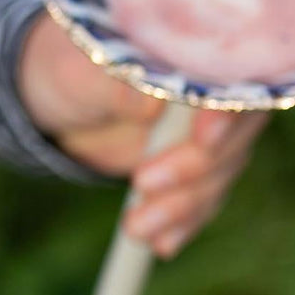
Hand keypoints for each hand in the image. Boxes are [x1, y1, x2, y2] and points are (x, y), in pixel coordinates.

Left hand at [18, 12, 267, 257]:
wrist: (60, 98)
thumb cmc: (68, 70)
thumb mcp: (78, 75)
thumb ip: (115, 83)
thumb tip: (150, 100)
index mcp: (194, 49)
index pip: (231, 77)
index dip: (224, 110)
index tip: (204, 140)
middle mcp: (215, 88)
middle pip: (235, 131)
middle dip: (194, 167)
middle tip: (143, 185)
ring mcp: (212, 129)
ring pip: (220, 171)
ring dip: (184, 205)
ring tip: (137, 228)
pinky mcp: (199, 165)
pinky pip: (204, 197)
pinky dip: (184, 223)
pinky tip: (162, 244)